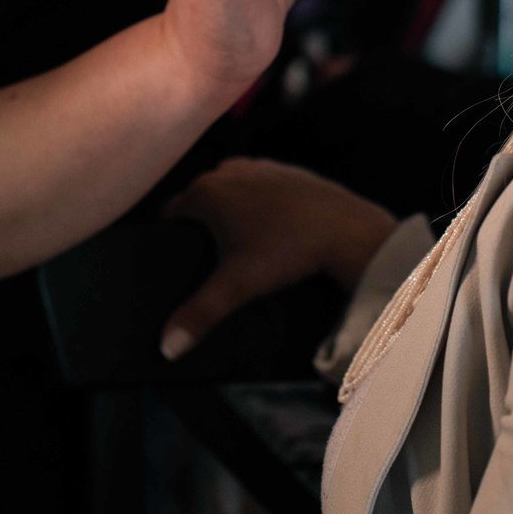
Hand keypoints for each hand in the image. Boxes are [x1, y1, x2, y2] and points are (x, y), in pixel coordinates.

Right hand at [158, 156, 398, 359]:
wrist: (345, 229)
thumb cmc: (287, 251)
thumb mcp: (238, 286)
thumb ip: (199, 315)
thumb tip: (167, 347)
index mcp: (207, 192)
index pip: (170, 212)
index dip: (171, 236)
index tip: (180, 257)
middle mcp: (228, 170)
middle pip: (199, 200)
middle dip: (200, 225)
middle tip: (210, 258)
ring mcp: (259, 166)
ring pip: (230, 190)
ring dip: (230, 211)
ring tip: (240, 246)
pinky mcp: (285, 169)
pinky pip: (259, 186)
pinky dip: (258, 203)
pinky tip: (270, 228)